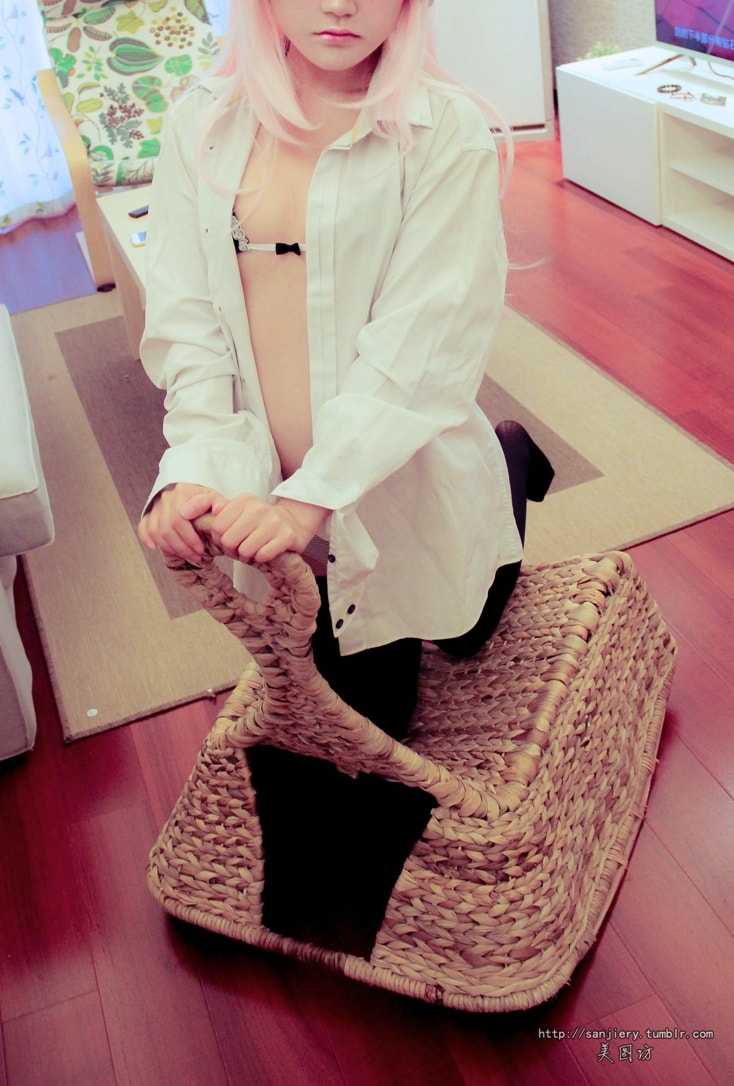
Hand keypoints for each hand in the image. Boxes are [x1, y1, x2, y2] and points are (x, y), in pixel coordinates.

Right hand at [137, 482, 222, 562]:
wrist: (193, 495)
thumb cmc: (206, 501)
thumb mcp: (216, 500)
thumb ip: (220, 504)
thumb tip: (219, 510)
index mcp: (182, 492)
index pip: (180, 519)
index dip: (190, 538)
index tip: (200, 549)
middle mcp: (166, 497)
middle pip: (168, 528)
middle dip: (182, 547)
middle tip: (195, 556)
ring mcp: (156, 505)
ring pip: (156, 531)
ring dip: (170, 548)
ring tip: (186, 556)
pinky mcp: (149, 513)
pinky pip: (143, 527)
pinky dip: (146, 538)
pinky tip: (154, 547)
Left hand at [209, 494, 327, 563]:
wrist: (293, 522)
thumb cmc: (261, 521)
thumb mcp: (241, 510)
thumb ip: (224, 510)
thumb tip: (214, 509)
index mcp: (245, 500)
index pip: (217, 527)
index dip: (219, 540)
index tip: (229, 540)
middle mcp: (259, 508)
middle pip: (228, 541)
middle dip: (231, 550)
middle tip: (239, 549)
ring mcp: (274, 522)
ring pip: (245, 550)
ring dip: (247, 556)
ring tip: (252, 551)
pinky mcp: (287, 536)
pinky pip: (262, 556)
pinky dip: (261, 559)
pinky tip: (264, 553)